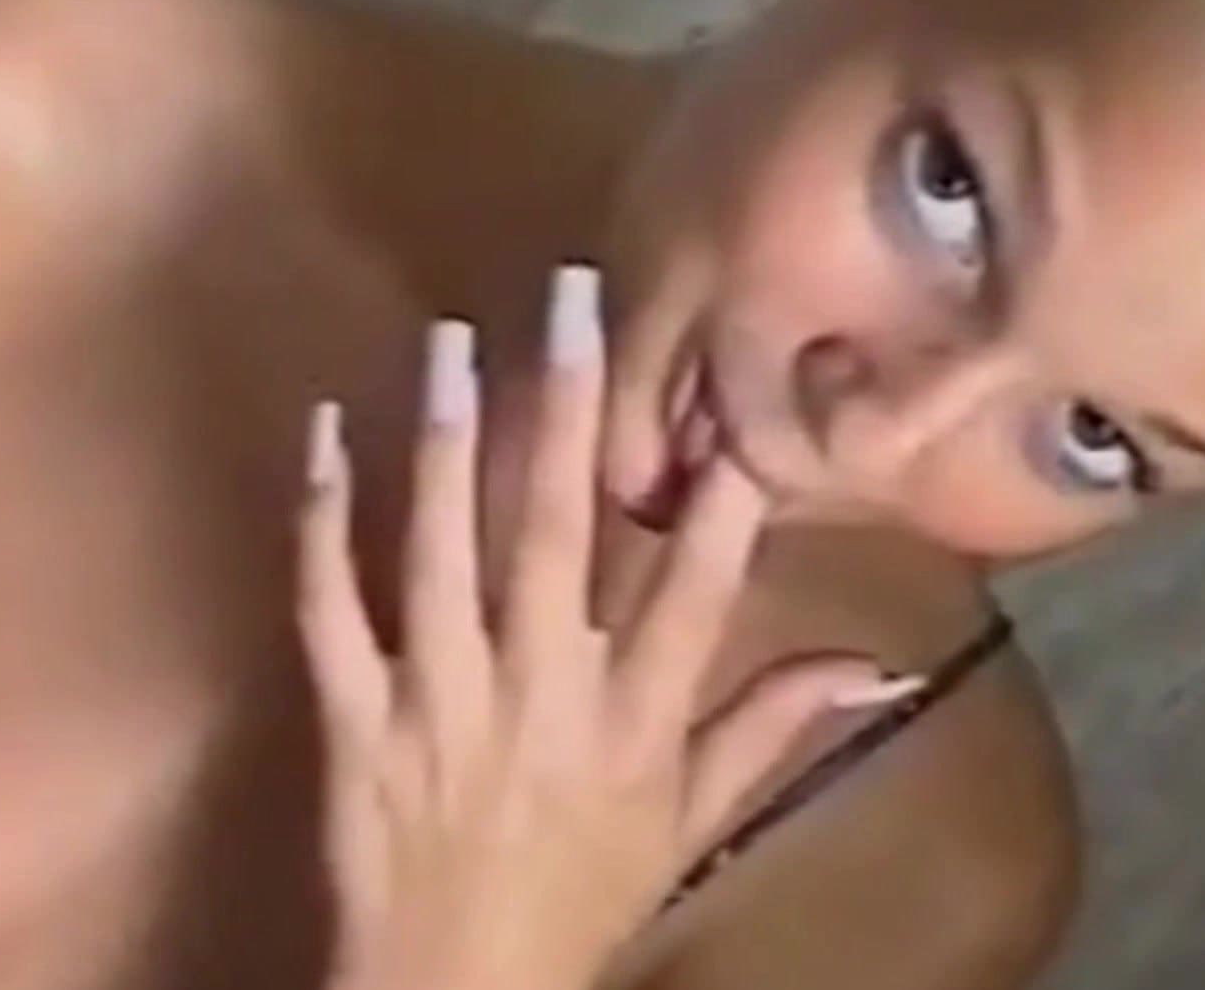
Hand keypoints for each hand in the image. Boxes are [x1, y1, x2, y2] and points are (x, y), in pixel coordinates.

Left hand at [298, 267, 917, 989]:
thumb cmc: (582, 904)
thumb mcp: (693, 827)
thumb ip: (773, 732)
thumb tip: (881, 669)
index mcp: (633, 724)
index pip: (693, 593)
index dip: (719, 496)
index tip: (735, 399)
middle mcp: (539, 699)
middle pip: (557, 537)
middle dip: (568, 410)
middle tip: (572, 301)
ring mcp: (437, 705)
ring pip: (441, 552)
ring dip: (446, 439)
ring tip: (451, 340)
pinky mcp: (354, 720)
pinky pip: (330, 607)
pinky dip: (323, 522)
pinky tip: (323, 436)